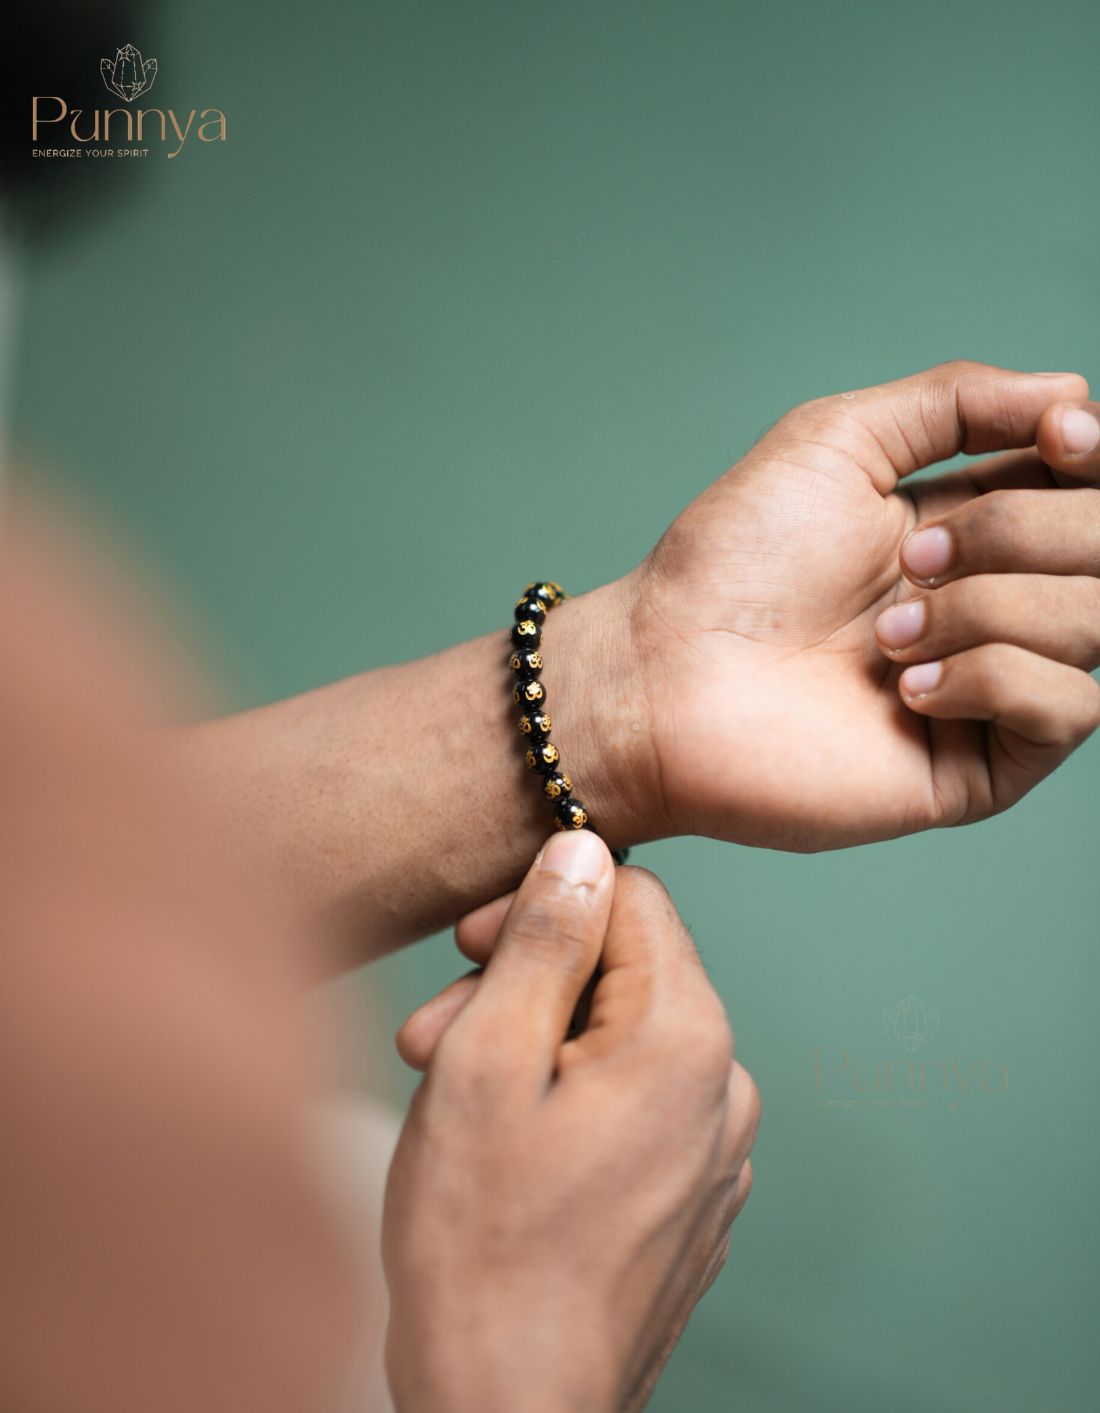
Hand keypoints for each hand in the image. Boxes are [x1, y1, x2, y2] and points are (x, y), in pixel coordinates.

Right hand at [383, 832, 759, 1412]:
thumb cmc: (482, 1247)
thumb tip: (583, 846)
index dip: (540, 907)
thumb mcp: (486, 1060)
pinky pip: (634, 1108)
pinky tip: (504, 1149)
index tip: (468, 948)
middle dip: (523, 985)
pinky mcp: (690, 1202)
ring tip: (454, 1098)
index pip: (630, 897)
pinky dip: (567, 1103)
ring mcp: (715, 1154)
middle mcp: (724, 1089)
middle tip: (433, 1037)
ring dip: (534, 1047)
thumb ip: (544, 940)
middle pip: (623, 973)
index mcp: (685, 1039)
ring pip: (621, 1042)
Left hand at [572, 362, 1099, 849]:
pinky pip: (1068, 710)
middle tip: (911, 560)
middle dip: (1020, 533)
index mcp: (970, 528)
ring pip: (1098, 622)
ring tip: (888, 633)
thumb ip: (958, 401)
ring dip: (990, 608)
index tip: (1059, 434)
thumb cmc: (730, 562)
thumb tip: (1074, 395)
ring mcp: (992, 688)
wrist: (663, 676)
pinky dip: (992, 680)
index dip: (1093, 453)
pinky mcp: (979, 766)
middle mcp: (993, 603)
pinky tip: (905, 690)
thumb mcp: (837, 440)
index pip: (1085, 485)